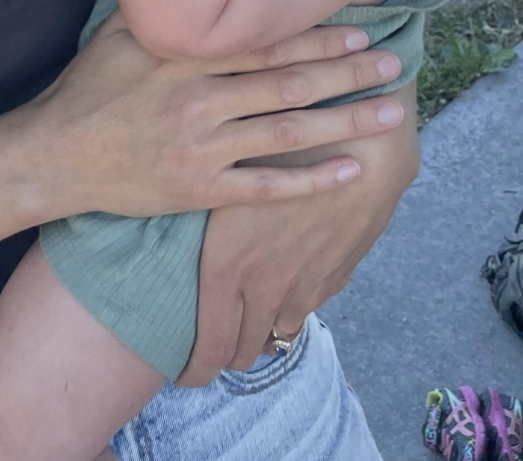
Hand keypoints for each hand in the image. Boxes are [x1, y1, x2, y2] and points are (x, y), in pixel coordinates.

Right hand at [28, 15, 407, 223]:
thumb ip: (161, 8)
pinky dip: (309, 182)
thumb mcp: (118, 34)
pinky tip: (348, 173)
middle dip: (346, 73)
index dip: (316, 37)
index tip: (359, 29)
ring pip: (287, 132)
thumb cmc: (87, 90)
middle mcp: (199, 100)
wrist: (53, 156)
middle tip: (394, 65)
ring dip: (344, 123)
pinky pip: (265, 187)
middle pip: (288, 84)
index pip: (264, 43)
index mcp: (183, 57)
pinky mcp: (199, 190)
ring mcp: (201, 148)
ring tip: (388, 115)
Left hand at [177, 83, 419, 383]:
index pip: (209, 345)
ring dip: (259, 336)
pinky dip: (290, 310)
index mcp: (226, 265)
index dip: (196, 369)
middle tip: (210, 354)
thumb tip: (165, 214)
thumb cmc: (277, 146)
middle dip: (224, 358)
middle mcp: (263, 286)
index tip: (184, 375)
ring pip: (276, 334)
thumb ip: (199, 209)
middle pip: (242, 350)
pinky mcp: (333, 277)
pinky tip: (282, 295)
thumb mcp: (224, 176)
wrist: (357, 148)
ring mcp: (302, 286)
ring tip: (244, 329)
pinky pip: (305, 309)